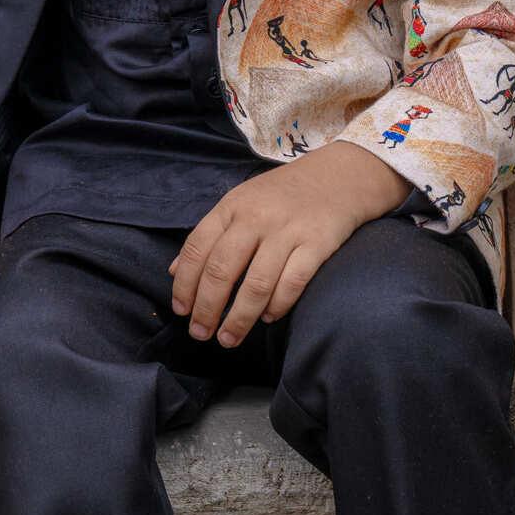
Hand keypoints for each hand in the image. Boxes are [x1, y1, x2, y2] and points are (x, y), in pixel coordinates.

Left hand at [170, 144, 409, 346]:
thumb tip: (175, 272)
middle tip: (200, 333)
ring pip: (256, 284)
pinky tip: (268, 317)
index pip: (197, 248)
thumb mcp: (240, 203)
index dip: (185, 284)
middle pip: (222, 270)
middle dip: (207, 308)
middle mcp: (256, 218)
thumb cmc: (282, 195)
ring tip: (229, 338)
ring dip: (239, 318)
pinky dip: (277, 305)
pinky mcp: (317, 243)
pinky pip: (292, 283)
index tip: (181, 310)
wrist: (339, 176)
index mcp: (231, 206)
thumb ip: (209, 236)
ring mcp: (287, 231)